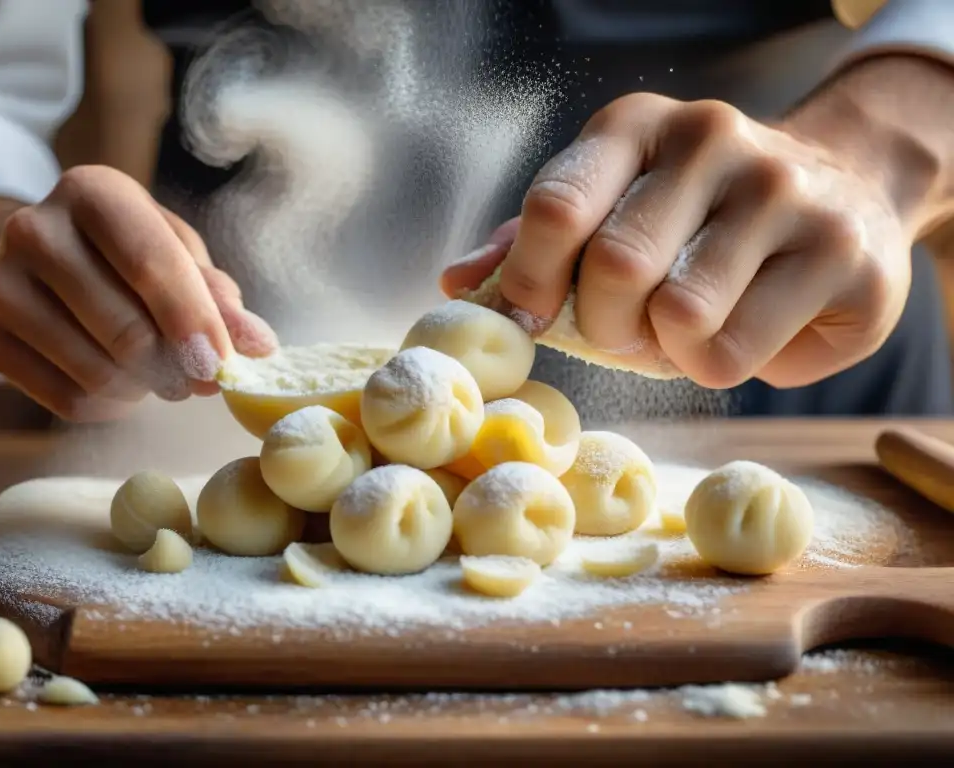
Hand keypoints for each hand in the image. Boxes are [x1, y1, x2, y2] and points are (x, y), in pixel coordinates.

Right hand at [0, 165, 277, 420]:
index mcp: (93, 193)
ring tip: (158, 377)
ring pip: (96, 371)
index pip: (150, 264)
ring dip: (145, 390)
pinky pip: (67, 400)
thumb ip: (219, 299)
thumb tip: (260, 346)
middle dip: (174, 368)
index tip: (220, 365)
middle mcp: (35, 229)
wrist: (44, 263)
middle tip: (198, 381)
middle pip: (124, 329)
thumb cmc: (130, 255)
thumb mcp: (179, 257)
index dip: (192, 321)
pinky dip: (110, 406)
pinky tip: (120, 385)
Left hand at [443, 92, 913, 388]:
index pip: (557, 205)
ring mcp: (784, 192)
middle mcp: (711, 140)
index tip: (529, 317)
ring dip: (668, 350)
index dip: (528, 279)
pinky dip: (718, 367)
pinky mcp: (842, 254)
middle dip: (607, 323)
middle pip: (615, 266)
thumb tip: (455, 284)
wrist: (843, 195)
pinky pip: (734, 353)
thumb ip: (533, 246)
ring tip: (689, 327)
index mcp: (636, 127)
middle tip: (626, 329)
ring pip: (680, 316)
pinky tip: (742, 332)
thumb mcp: (610, 212)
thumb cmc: (698, 223)